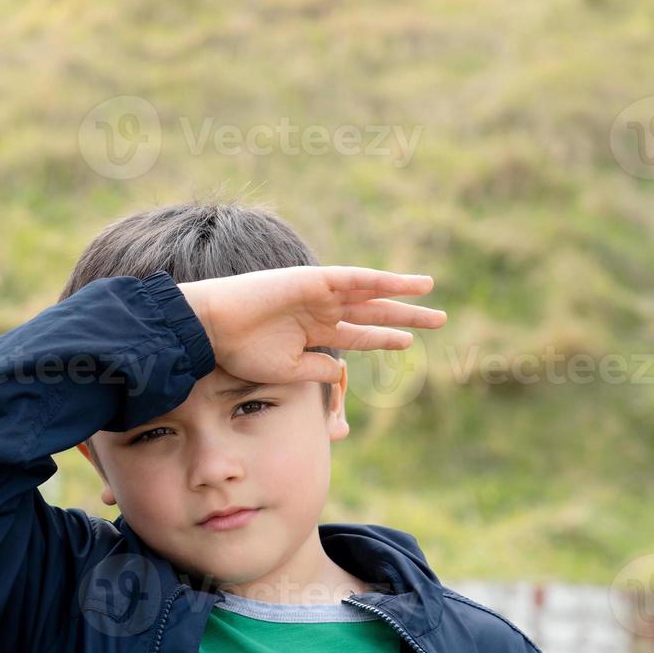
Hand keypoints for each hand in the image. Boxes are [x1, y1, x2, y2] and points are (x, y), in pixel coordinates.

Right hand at [176, 266, 445, 385]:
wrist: (213, 328)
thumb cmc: (240, 351)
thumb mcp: (286, 371)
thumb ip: (317, 371)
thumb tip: (342, 373)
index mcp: (313, 334)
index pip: (358, 336)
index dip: (384, 339)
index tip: (408, 343)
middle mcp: (321, 311)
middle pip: (372, 313)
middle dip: (405, 317)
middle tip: (439, 319)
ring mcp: (319, 294)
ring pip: (370, 293)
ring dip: (402, 293)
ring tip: (431, 291)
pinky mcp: (315, 280)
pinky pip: (355, 279)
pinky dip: (382, 280)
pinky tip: (407, 283)